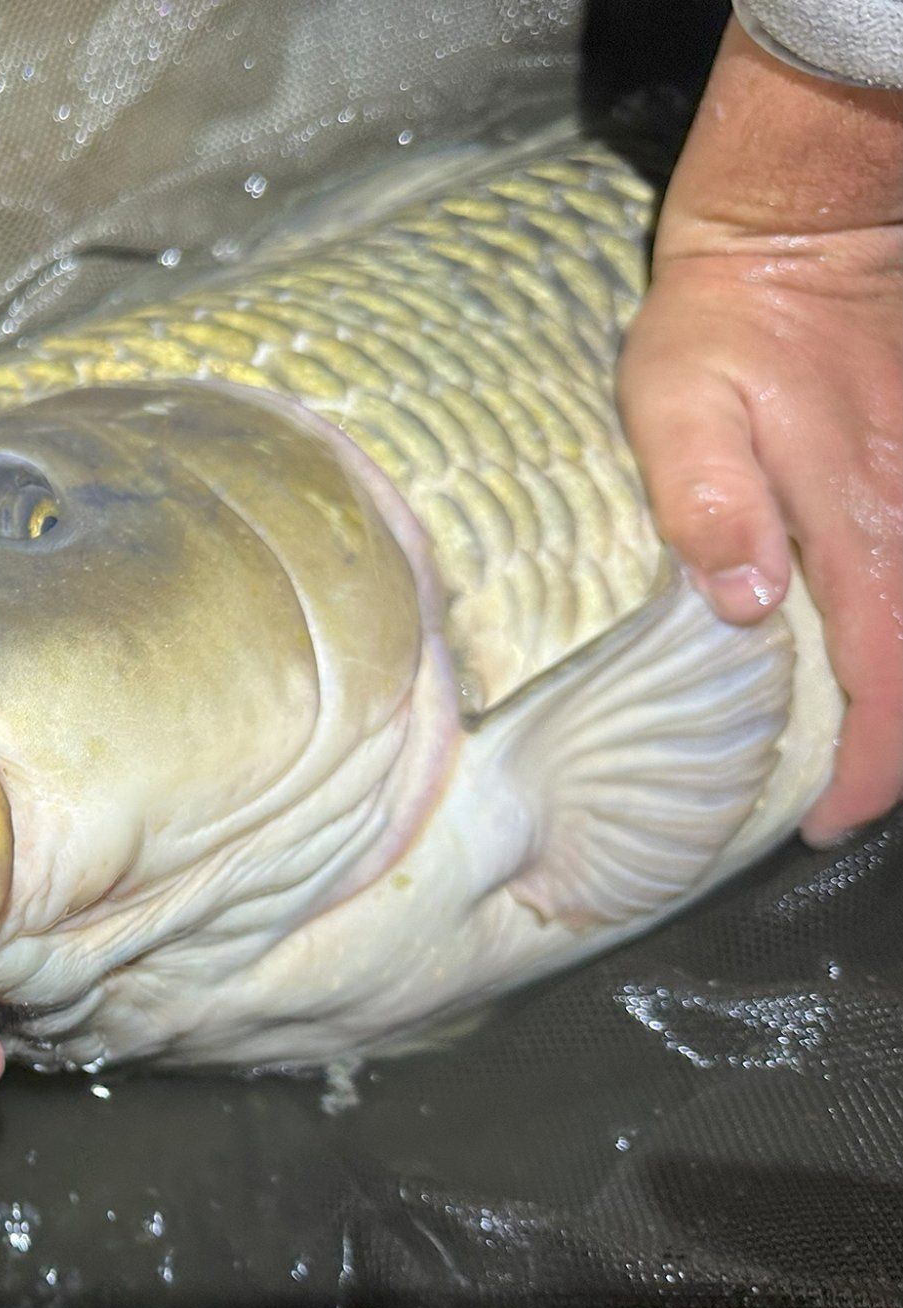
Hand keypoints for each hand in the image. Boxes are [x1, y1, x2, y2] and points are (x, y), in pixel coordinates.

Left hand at [619, 19, 902, 844]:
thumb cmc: (723, 324)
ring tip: (865, 758)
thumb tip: (742, 604)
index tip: (827, 823)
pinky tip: (881, 662)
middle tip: (842, 808)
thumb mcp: (677, 404)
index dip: (869, 769)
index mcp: (859, 525)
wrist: (806, 234)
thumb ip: (709, 502)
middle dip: (899, 756)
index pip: (888, 679)